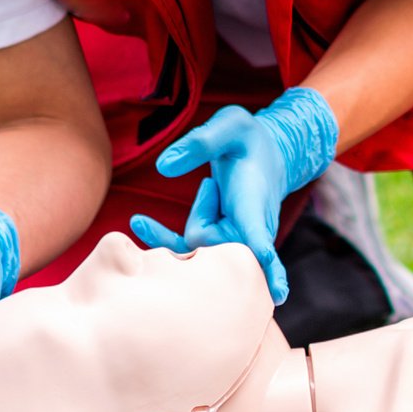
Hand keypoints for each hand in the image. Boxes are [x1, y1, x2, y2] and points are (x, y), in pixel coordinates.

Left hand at [130, 87, 337, 304]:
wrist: (266, 156)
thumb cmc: (248, 140)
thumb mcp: (231, 125)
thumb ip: (201, 141)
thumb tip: (162, 167)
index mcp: (254, 205)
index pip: (257, 239)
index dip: (262, 260)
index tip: (273, 286)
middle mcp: (248, 232)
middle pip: (203, 239)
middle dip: (202, 209)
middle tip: (218, 181)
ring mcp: (234, 242)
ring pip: (193, 243)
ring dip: (198, 211)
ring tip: (215, 186)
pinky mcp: (219, 243)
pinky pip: (184, 251)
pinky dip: (161, 237)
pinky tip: (139, 220)